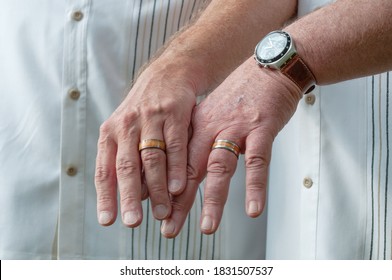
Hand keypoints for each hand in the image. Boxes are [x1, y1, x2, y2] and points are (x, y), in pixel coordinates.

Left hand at [95, 55, 203, 226]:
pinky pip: (175, 145)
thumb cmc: (146, 110)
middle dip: (128, 197)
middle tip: (133, 222)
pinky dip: (176, 168)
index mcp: (111, 133)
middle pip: (126, 167)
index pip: (105, 169)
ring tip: (161, 212)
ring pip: (151, 158)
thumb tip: (135, 197)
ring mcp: (150, 118)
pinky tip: (179, 187)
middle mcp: (127, 126)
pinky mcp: (173, 113)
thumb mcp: (127, 129)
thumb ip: (129, 160)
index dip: (106, 196)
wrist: (168, 74)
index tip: (108, 220)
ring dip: (157, 188)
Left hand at [161, 57, 301, 236]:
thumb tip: (185, 168)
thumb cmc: (240, 96)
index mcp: (196, 127)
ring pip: (220, 167)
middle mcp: (211, 129)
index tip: (155, 213)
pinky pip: (257, 161)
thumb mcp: (211, 113)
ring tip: (207, 228)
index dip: (163, 190)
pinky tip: (253, 209)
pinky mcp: (261, 128)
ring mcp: (236, 129)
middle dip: (178, 202)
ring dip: (213, 200)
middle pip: (190, 170)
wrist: (268, 67)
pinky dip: (255, 186)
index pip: (175, 164)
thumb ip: (198, 138)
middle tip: (168, 229)